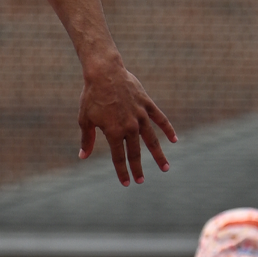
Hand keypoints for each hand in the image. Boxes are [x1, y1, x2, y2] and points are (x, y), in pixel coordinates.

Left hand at [77, 60, 175, 185]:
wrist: (104, 72)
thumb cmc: (91, 96)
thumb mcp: (85, 119)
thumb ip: (87, 139)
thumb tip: (83, 156)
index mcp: (113, 132)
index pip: (118, 157)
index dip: (122, 172)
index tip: (126, 183)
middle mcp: (129, 127)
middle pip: (136, 152)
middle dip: (138, 168)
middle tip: (142, 181)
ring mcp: (140, 115)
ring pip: (152, 140)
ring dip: (159, 155)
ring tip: (165, 168)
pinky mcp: (147, 104)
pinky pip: (160, 119)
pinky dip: (168, 129)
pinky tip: (174, 140)